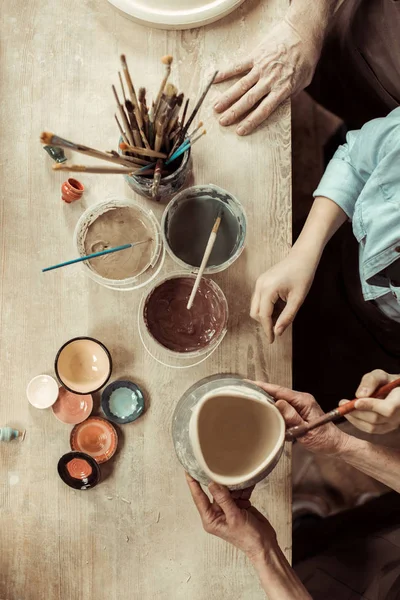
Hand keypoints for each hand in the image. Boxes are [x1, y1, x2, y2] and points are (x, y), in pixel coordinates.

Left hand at [186, 473, 276, 560]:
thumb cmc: (247, 537)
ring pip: (228, 490)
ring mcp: (228, 508)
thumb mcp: (234, 517)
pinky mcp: (239, 505)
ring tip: (239, 474)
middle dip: (220, 480)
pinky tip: (249, 480)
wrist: (265, 545)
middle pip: (215, 491)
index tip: (189, 469)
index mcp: (211, 518)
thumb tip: (211, 484)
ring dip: (235, 484)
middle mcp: (217, 512)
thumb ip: (223, 499)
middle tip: (219, 465)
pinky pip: (239, 492)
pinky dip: (244, 487)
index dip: (193, 483)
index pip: (199, 497)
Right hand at [213, 18, 320, 134]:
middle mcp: (270, 80)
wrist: (304, 30)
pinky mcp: (256, 55)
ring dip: (227, 97)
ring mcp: (262, 67)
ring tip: (216, 108)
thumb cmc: (306, 58)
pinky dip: (226, 72)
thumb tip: (280, 104)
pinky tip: (215, 79)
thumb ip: (291, 93)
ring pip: (241, 85)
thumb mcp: (304, 80)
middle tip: (222, 122)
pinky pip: (239, 65)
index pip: (264, 110)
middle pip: (249, 100)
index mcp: (283, 89)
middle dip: (234, 112)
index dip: (251, 121)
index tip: (239, 131)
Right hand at [250, 253, 315, 342]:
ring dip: (266, 315)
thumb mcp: (298, 299)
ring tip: (281, 315)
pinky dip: (266, 307)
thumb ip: (287, 316)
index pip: (264, 315)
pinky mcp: (261, 281)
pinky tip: (279, 307)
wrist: (303, 256)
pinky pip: (259, 299)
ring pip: (256, 306)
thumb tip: (278, 332)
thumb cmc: (303, 275)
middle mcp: (259, 285)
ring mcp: (259, 282)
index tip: (272, 341)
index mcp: (268, 289)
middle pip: (255, 312)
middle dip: (265, 323)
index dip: (267, 329)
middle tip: (279, 327)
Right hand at [254, 382, 349, 454]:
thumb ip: (292, 416)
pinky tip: (264, 407)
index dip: (264, 387)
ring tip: (251, 397)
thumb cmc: (323, 439)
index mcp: (303, 401)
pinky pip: (283, 406)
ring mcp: (300, 404)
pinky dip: (273, 406)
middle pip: (278, 392)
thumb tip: (278, 402)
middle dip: (263, 390)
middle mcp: (301, 399)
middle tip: (245, 390)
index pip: (280, 391)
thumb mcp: (306, 429)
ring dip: (267, 398)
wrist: (334, 444)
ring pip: (280, 398)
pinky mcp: (299, 410)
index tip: (250, 384)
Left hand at [339, 370, 399, 433]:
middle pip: (377, 419)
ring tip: (343, 408)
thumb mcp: (379, 375)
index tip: (356, 401)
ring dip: (354, 418)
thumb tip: (360, 395)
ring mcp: (393, 424)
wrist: (394, 392)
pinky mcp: (385, 429)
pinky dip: (357, 422)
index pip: (388, 409)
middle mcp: (399, 415)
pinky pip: (370, 430)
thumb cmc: (387, 382)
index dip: (371, 406)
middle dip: (357, 412)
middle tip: (342, 403)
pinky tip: (350, 414)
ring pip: (372, 427)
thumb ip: (371, 381)